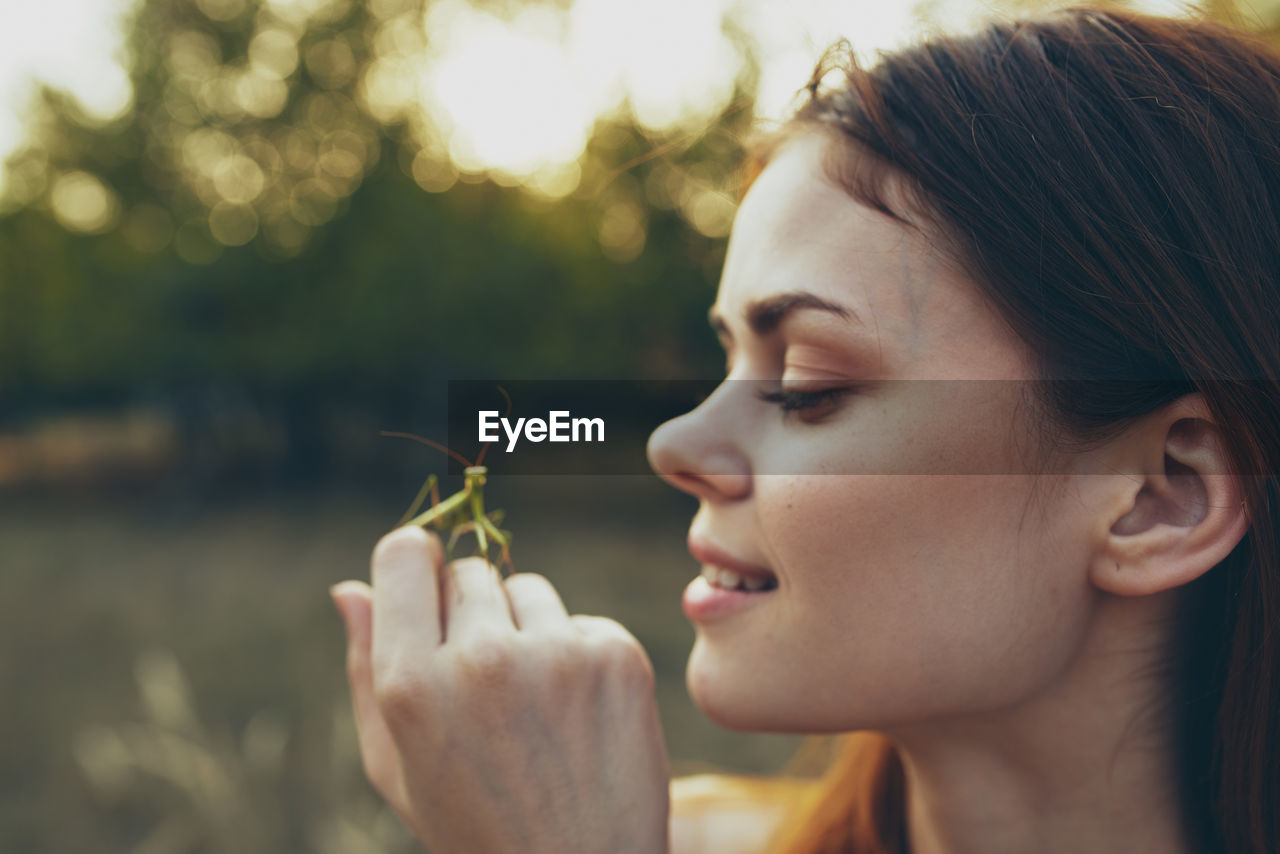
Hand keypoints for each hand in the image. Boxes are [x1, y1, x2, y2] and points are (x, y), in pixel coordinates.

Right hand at [329, 526, 670, 853]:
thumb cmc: (474, 823)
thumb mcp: (397, 765)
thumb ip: (365, 669)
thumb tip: (347, 589)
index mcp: (413, 684)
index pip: (404, 554)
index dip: (414, 565)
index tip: (426, 588)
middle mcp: (484, 659)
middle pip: (469, 572)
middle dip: (470, 614)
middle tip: (485, 687)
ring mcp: (557, 654)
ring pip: (528, 589)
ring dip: (525, 629)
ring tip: (531, 708)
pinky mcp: (616, 656)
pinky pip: (581, 621)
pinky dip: (577, 655)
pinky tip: (575, 717)